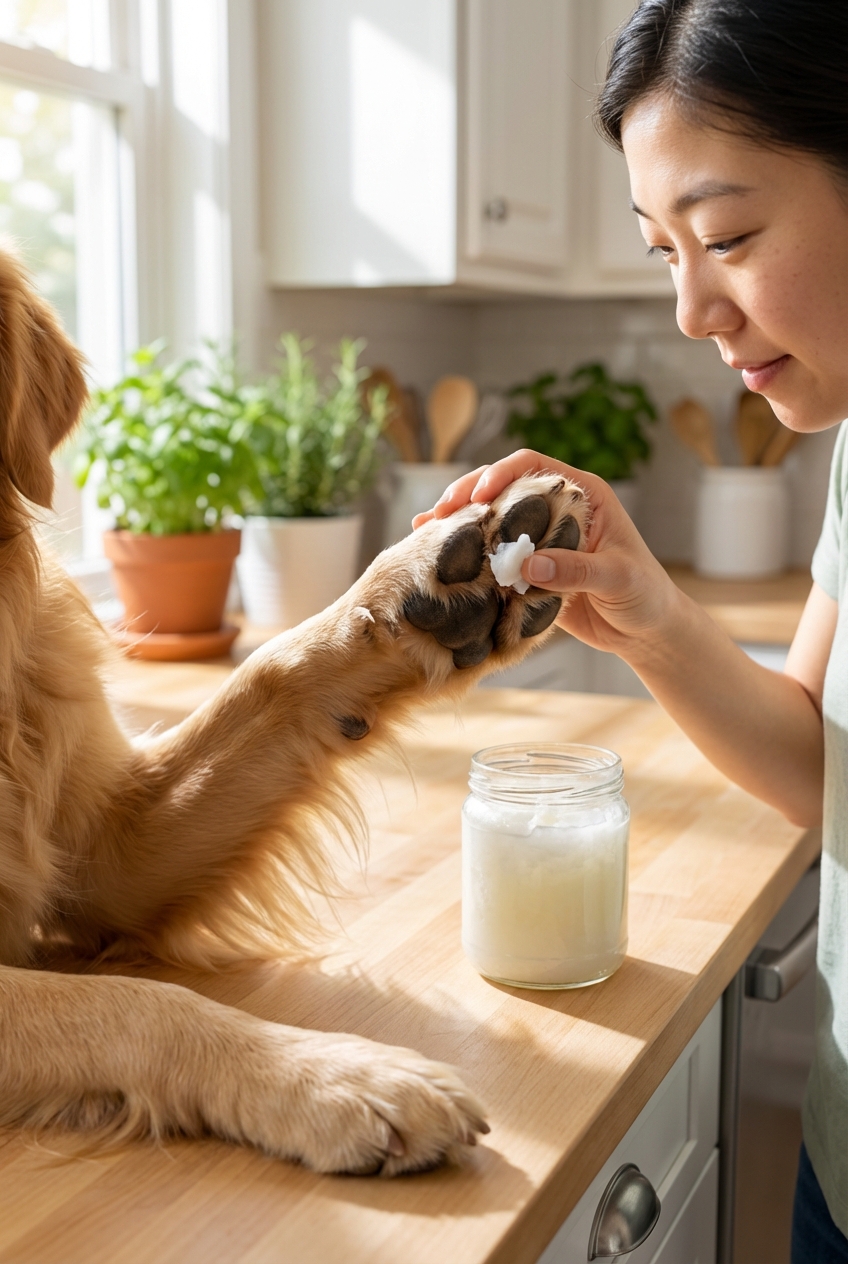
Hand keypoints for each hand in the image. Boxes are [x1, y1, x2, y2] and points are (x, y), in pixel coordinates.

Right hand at [414, 449, 679, 657]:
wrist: (647, 632)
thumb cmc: (644, 596)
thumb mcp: (616, 579)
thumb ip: (575, 570)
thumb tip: (526, 565)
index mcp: (583, 495)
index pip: (534, 466)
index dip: (501, 473)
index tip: (479, 495)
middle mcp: (557, 509)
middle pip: (502, 487)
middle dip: (467, 495)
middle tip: (437, 514)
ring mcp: (541, 538)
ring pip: (492, 518)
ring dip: (459, 522)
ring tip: (423, 529)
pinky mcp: (530, 568)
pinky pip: (493, 554)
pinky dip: (468, 554)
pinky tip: (439, 556)